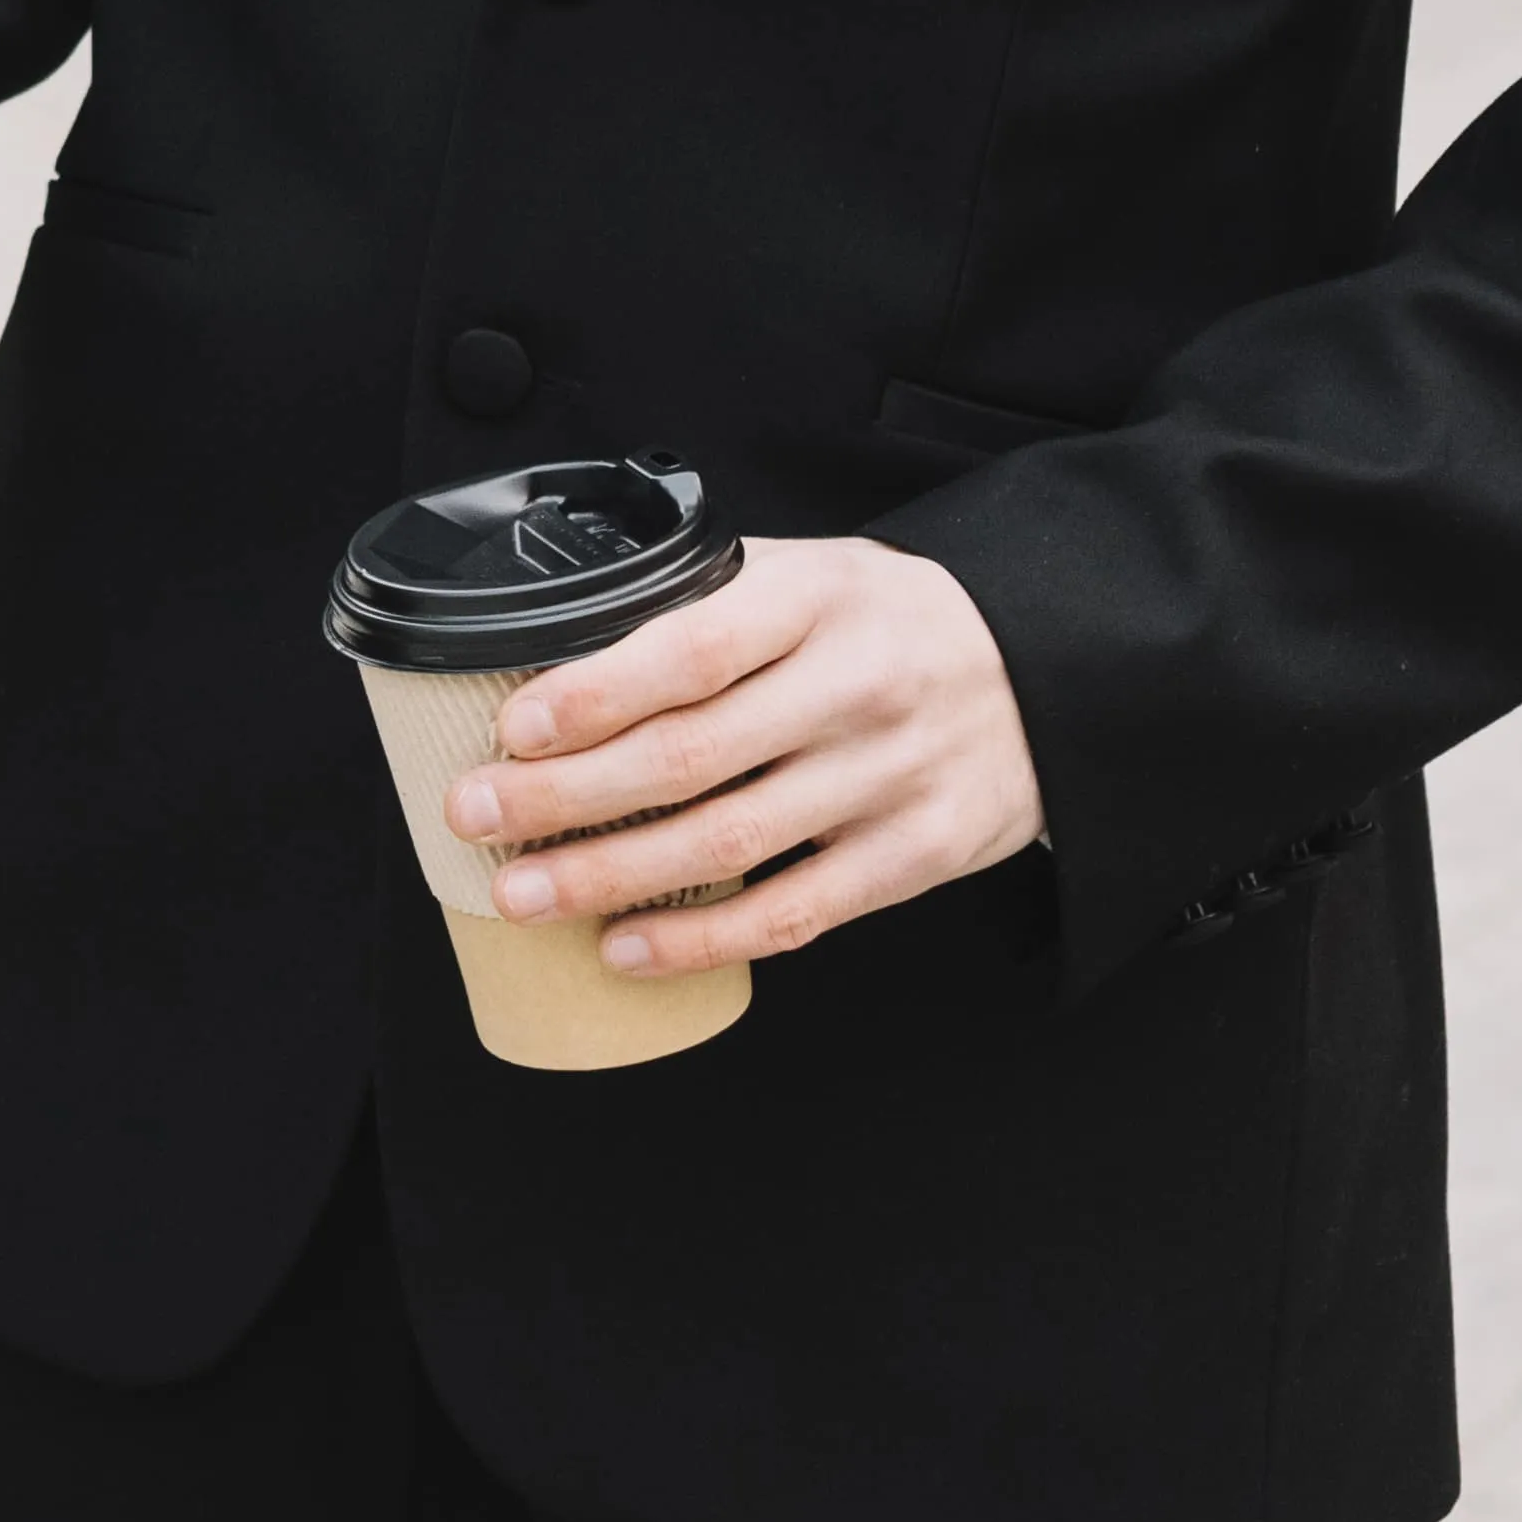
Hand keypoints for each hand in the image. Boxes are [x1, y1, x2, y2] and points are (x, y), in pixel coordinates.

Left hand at [452, 537, 1047, 976]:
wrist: (1046, 671)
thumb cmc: (885, 622)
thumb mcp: (811, 573)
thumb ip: (708, 604)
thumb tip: (557, 653)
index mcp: (817, 600)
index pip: (694, 648)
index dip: (597, 693)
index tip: (515, 728)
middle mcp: (856, 688)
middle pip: (692, 754)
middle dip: (566, 795)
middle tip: (475, 816)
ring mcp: (890, 778)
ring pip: (731, 841)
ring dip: (612, 876)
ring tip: (522, 894)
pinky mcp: (916, 856)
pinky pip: (795, 912)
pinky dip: (702, 939)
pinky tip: (627, 947)